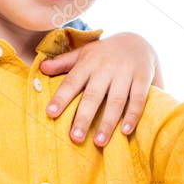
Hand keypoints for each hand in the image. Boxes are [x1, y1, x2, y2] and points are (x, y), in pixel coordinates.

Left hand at [39, 32, 159, 146]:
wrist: (138, 41)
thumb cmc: (104, 53)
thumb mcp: (84, 53)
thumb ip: (63, 62)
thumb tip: (41, 68)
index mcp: (88, 63)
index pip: (72, 81)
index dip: (61, 97)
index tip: (50, 113)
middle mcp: (106, 68)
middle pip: (93, 95)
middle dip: (84, 117)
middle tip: (75, 138)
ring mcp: (125, 74)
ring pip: (116, 100)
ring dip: (108, 122)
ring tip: (99, 142)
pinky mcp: (142, 79)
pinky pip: (138, 99)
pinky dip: (133, 115)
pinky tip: (125, 131)